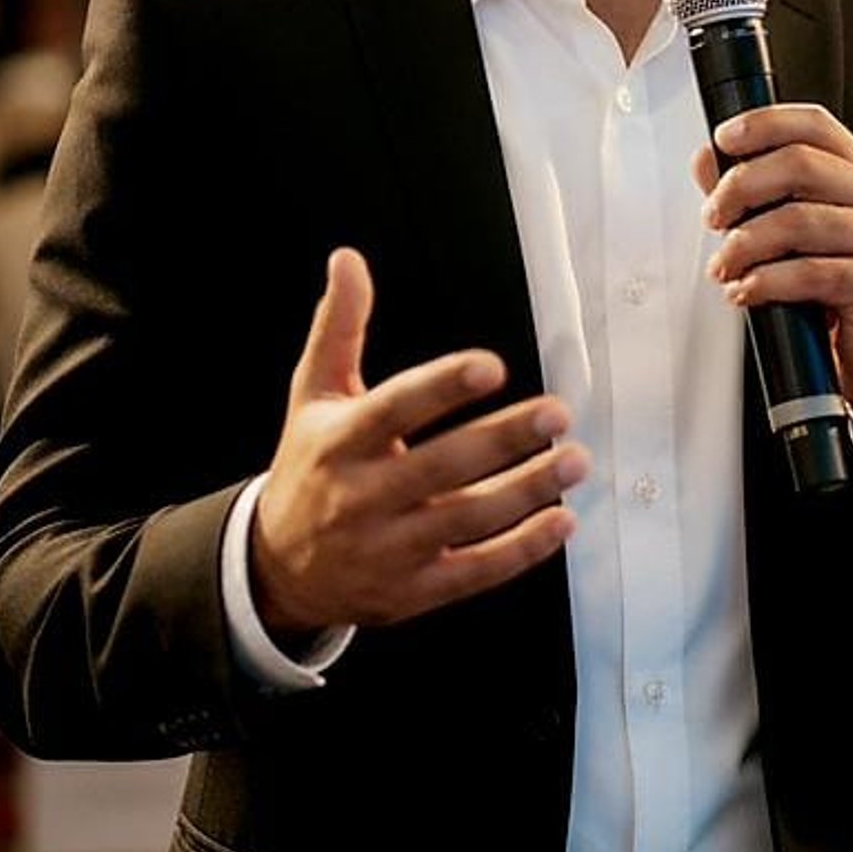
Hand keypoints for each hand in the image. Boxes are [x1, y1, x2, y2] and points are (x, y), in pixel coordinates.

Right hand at [252, 249, 587, 633]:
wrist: (278, 569)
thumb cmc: (311, 467)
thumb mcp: (314, 396)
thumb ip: (339, 328)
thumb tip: (349, 259)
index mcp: (338, 442)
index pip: (394, 408)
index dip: (443, 387)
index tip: (493, 365)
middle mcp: (360, 499)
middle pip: (442, 466)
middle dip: (505, 438)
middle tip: (558, 413)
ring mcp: (388, 550)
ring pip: (468, 519)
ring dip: (528, 490)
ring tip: (574, 460)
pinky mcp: (412, 592)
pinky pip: (475, 571)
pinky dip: (523, 548)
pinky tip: (562, 521)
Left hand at [693, 104, 852, 419]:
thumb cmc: (839, 287)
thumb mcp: (794, 232)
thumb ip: (752, 193)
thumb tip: (706, 159)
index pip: (813, 124)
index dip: (764, 123)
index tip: (723, 140)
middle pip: (798, 164)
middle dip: (740, 188)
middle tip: (713, 217)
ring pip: (797, 220)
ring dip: (744, 244)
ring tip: (724, 266)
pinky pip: (810, 273)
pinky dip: (764, 282)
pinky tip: (746, 292)